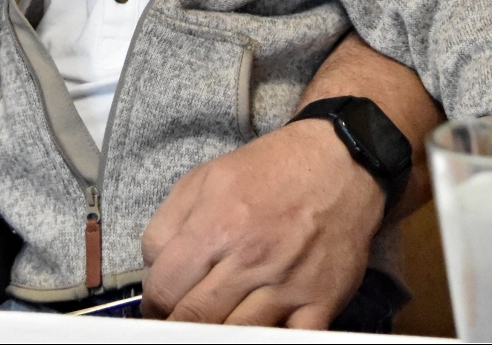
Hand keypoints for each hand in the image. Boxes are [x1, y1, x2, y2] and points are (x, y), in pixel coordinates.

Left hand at [140, 117, 383, 326]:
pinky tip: (258, 329)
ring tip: (216, 324)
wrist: (339, 164)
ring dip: (220, 335)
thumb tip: (152, 268)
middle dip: (180, 326)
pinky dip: (271, 341)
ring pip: (236, 336)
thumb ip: (167, 225)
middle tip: (181, 322)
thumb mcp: (203, 179)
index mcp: (215, 227)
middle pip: (196, 319)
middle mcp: (250, 259)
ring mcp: (287, 285)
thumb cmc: (268, 172)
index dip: (154, 306)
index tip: (158, 309)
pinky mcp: (321, 301)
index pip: (165, 290)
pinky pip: (290, 343)